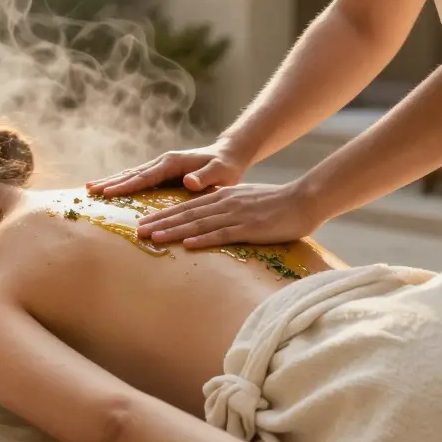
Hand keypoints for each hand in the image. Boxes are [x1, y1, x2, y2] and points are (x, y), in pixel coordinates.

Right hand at [86, 141, 249, 196]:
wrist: (228, 156)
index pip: (144, 176)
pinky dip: (121, 183)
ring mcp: (160, 167)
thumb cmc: (225, 166)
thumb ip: (205, 177)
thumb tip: (188, 182)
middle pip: (131, 173)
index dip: (126, 185)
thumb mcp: (220, 172)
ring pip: (130, 174)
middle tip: (88, 190)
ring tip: (90, 188)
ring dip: (111, 182)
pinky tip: (110, 189)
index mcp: (172, 163)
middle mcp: (162, 162)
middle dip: (110, 182)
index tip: (108, 192)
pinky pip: (137, 178)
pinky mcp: (161, 173)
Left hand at [136, 181, 320, 247]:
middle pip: (186, 215)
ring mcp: (236, 215)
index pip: (186, 207)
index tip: (144, 223)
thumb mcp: (244, 201)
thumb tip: (208, 219)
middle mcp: (224, 203)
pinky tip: (188, 245)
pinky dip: (204, 239)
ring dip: (174, 231)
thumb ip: (225, 207)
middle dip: (160, 223)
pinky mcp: (249, 228)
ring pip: (198, 224)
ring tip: (154, 238)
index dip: (164, 215)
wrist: (303, 200)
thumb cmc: (276, 203)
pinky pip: (223, 234)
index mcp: (222, 196)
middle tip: (138, 232)